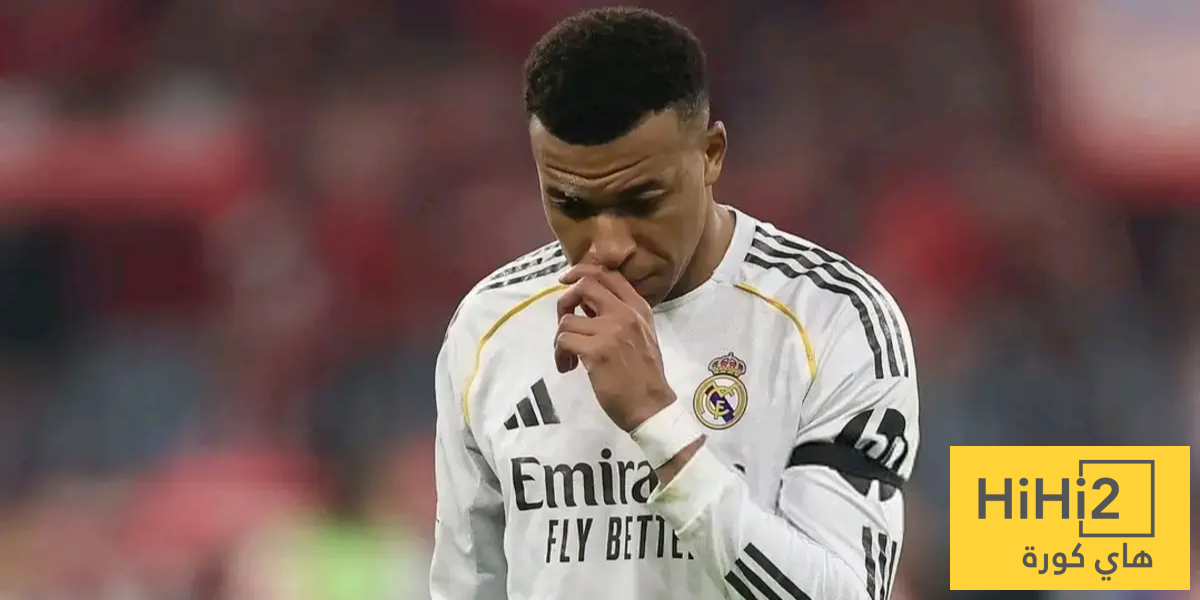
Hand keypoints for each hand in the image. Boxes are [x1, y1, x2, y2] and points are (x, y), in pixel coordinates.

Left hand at [554, 264, 675, 431]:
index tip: (567, 282)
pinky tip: (568, 367)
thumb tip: (585, 303)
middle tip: (563, 322)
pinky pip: (563, 340)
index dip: (581, 272)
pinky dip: (559, 355)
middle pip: (584, 285)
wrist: (651, 405)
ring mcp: (611, 331)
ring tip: (569, 357)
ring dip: (560, 339)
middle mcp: (625, 313)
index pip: (607, 273)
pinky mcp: (596, 351)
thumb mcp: (640, 334)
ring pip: (567, 319)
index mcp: (638, 307)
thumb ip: (618, 315)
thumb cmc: (644, 375)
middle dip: (565, 300)